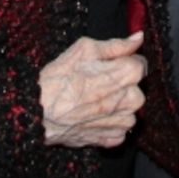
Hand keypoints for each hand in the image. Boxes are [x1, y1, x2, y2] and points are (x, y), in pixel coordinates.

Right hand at [39, 31, 146, 147]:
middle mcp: (131, 100)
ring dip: (117, 103)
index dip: (123, 62)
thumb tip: (139, 38)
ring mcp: (122, 122)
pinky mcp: (112, 140)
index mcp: (127, 74)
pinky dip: (110, 122)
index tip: (107, 65)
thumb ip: (117, 45)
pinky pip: (121, 128)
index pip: (140, 64)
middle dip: (121, 83)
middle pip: (136, 87)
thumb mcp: (85, 49)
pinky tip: (93, 116)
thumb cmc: (59, 78)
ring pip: (130, 108)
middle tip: (97, 82)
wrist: (37, 114)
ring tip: (93, 100)